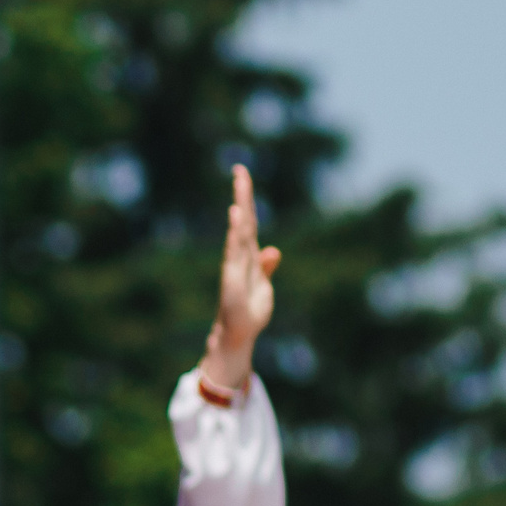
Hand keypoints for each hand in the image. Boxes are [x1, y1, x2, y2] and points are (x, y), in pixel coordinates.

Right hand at [198, 163, 280, 393]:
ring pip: (239, 231)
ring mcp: (235, 266)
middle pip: (244, 220)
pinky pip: (235, 250)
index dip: (248, 200)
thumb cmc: (249, 313)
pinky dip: (235, 232)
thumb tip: (273, 250)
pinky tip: (236, 215)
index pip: (250, 223)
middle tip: (240, 169)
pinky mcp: (232, 278)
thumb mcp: (264, 287)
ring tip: (240, 186)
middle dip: (243, 195)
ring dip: (240, 208)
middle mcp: (240, 256)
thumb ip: (266, 267)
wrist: (238, 336)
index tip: (243, 176)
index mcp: (250, 256)